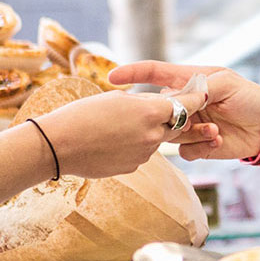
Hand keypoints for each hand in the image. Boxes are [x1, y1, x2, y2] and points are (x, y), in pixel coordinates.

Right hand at [37, 86, 217, 178]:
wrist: (57, 146)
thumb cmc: (82, 115)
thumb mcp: (116, 98)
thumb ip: (144, 101)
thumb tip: (160, 103)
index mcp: (152, 113)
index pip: (187, 104)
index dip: (195, 98)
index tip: (202, 94)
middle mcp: (154, 135)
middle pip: (177, 124)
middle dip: (173, 117)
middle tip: (162, 109)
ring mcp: (145, 154)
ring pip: (159, 139)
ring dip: (151, 131)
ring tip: (123, 125)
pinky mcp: (134, 167)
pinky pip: (143, 152)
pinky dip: (136, 145)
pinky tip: (114, 140)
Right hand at [109, 62, 259, 160]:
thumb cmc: (251, 98)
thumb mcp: (228, 84)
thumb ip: (201, 87)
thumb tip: (176, 96)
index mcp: (189, 81)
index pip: (155, 74)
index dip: (133, 74)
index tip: (112, 78)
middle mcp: (185, 104)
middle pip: (157, 109)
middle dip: (165, 115)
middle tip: (186, 118)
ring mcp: (189, 126)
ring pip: (169, 133)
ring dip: (188, 134)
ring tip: (214, 130)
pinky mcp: (197, 146)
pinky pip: (184, 152)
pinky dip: (199, 148)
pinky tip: (218, 142)